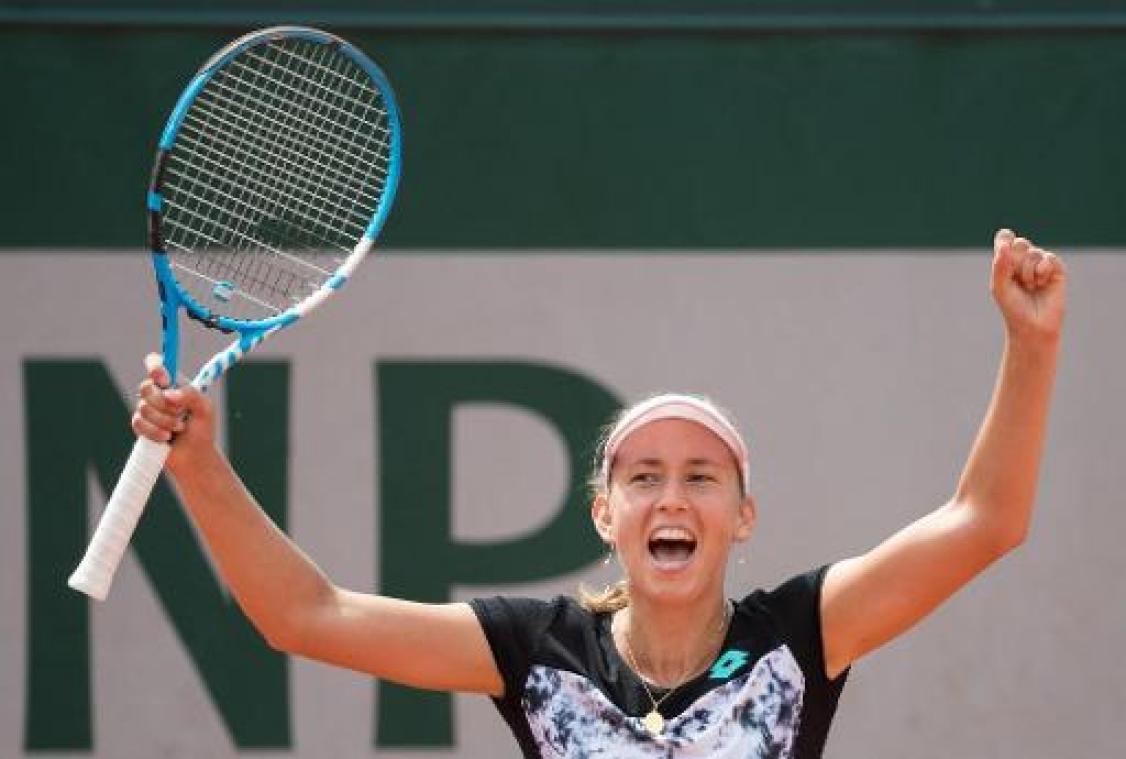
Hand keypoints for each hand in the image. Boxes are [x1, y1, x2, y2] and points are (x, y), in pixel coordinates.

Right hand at [133, 353, 215, 470]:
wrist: (195, 455)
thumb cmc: (202, 429)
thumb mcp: (205, 408)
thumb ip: (191, 395)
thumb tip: (169, 394)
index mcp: (173, 383)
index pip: (155, 363)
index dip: (155, 367)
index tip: (165, 380)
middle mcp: (157, 393)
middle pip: (146, 387)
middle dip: (165, 404)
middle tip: (181, 413)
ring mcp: (146, 409)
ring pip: (143, 407)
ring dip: (165, 421)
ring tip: (179, 428)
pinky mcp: (140, 426)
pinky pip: (139, 423)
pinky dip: (156, 431)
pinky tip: (167, 437)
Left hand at [990, 228, 1066, 342]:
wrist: (1033, 325)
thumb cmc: (1013, 307)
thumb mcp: (999, 286)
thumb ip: (1000, 265)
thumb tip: (1005, 243)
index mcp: (1007, 261)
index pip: (1005, 237)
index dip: (1004, 239)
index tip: (1003, 252)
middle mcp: (1024, 260)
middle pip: (1019, 243)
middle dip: (1016, 262)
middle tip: (1017, 280)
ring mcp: (1041, 264)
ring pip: (1033, 252)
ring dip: (1028, 272)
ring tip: (1030, 287)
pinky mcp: (1057, 270)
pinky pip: (1049, 257)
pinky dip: (1042, 271)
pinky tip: (1041, 284)